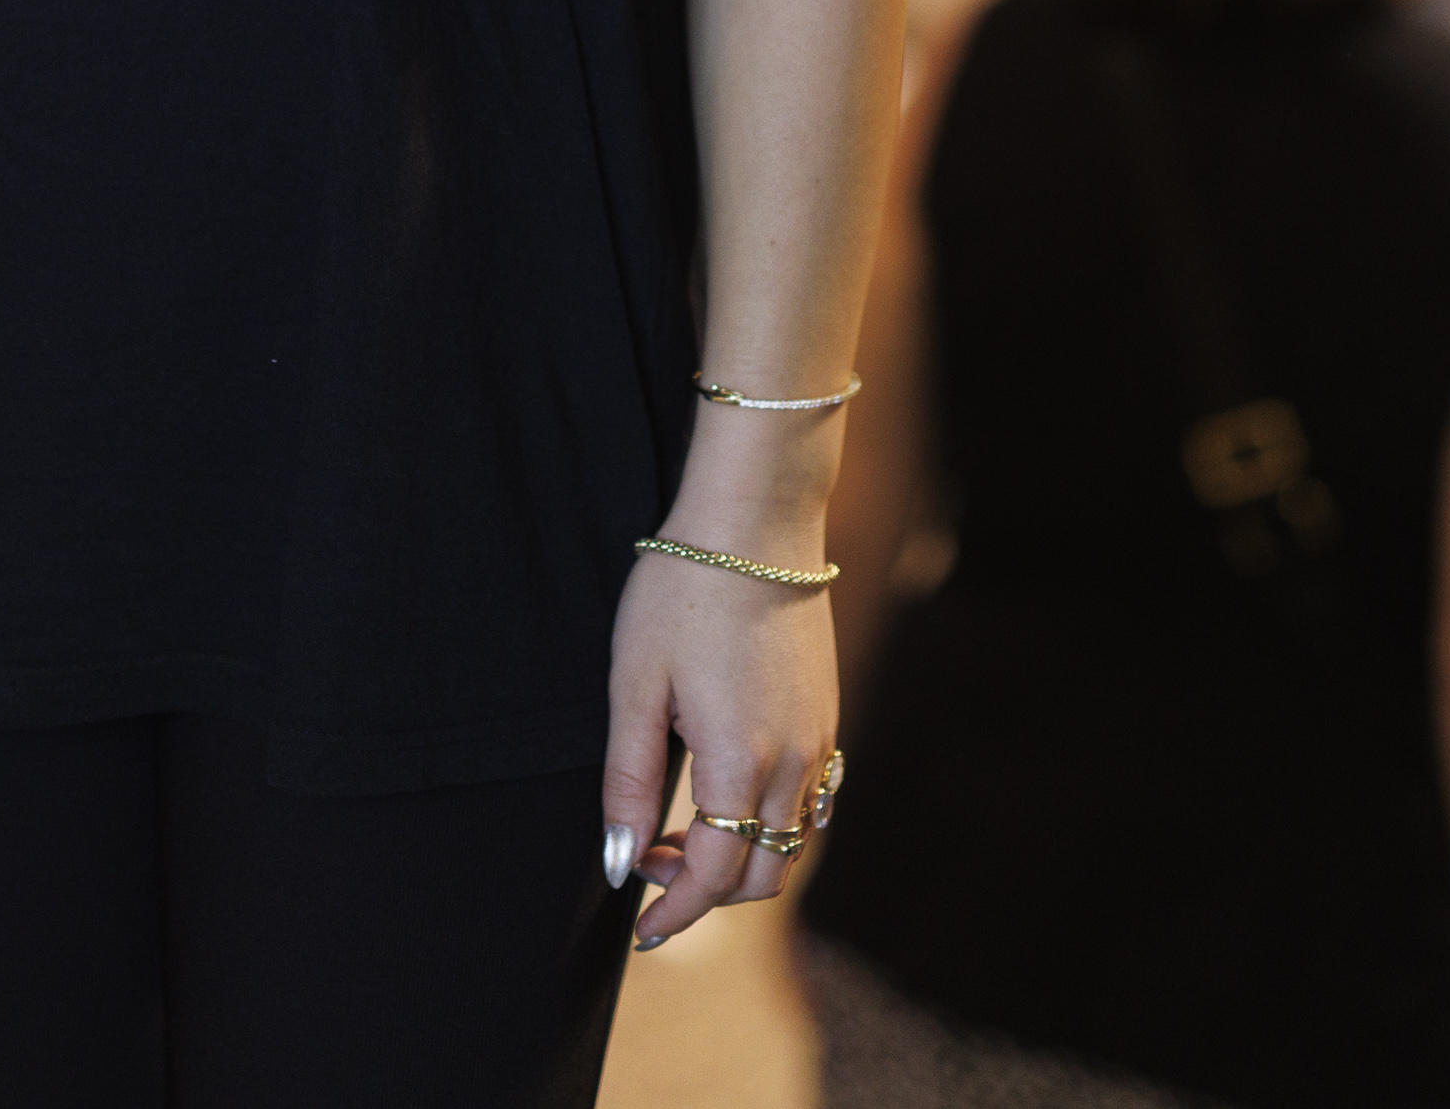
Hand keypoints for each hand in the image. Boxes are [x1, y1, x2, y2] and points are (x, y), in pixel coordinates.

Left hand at [601, 542, 840, 952]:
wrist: (755, 520)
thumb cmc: (681, 592)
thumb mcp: (634, 685)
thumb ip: (626, 781)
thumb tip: (620, 861)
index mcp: (740, 759)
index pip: (714, 874)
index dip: (676, 911)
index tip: (642, 929)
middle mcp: (794, 761)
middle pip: (763, 874)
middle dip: (705, 893)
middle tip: (646, 864)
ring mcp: (821, 740)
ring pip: (790, 842)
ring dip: (739, 859)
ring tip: (677, 833)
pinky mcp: (829, 716)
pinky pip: (809, 801)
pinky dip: (768, 823)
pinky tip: (725, 794)